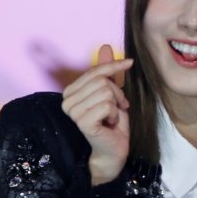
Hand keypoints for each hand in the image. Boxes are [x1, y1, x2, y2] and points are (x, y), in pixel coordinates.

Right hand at [61, 44, 132, 184]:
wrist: (112, 151)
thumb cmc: (111, 124)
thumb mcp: (111, 93)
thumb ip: (106, 72)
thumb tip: (105, 46)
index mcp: (70, 92)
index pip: (94, 71)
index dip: (113, 66)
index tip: (130, 62)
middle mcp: (67, 100)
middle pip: (102, 81)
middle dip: (117, 94)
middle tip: (116, 109)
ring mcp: (72, 111)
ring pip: (106, 92)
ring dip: (115, 106)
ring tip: (110, 118)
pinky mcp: (81, 121)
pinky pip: (107, 105)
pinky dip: (114, 114)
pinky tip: (108, 124)